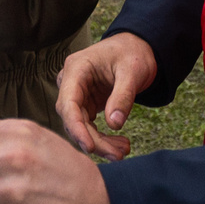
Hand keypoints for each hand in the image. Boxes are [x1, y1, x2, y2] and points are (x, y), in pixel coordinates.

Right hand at [57, 32, 158, 159]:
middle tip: (118, 155)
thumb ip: (123, 96)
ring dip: (100, 142)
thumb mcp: (132, 71)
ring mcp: (77, 95)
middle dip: (94, 140)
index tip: (90, 147)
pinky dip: (103, 138)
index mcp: (76, 69)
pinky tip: (119, 146)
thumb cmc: (132, 53)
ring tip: (123, 151)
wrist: (136, 48)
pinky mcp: (86, 105)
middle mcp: (71, 83)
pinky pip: (89, 126)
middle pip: (74, 119)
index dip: (76, 128)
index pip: (68, 103)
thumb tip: (114, 124)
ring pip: (81, 127)